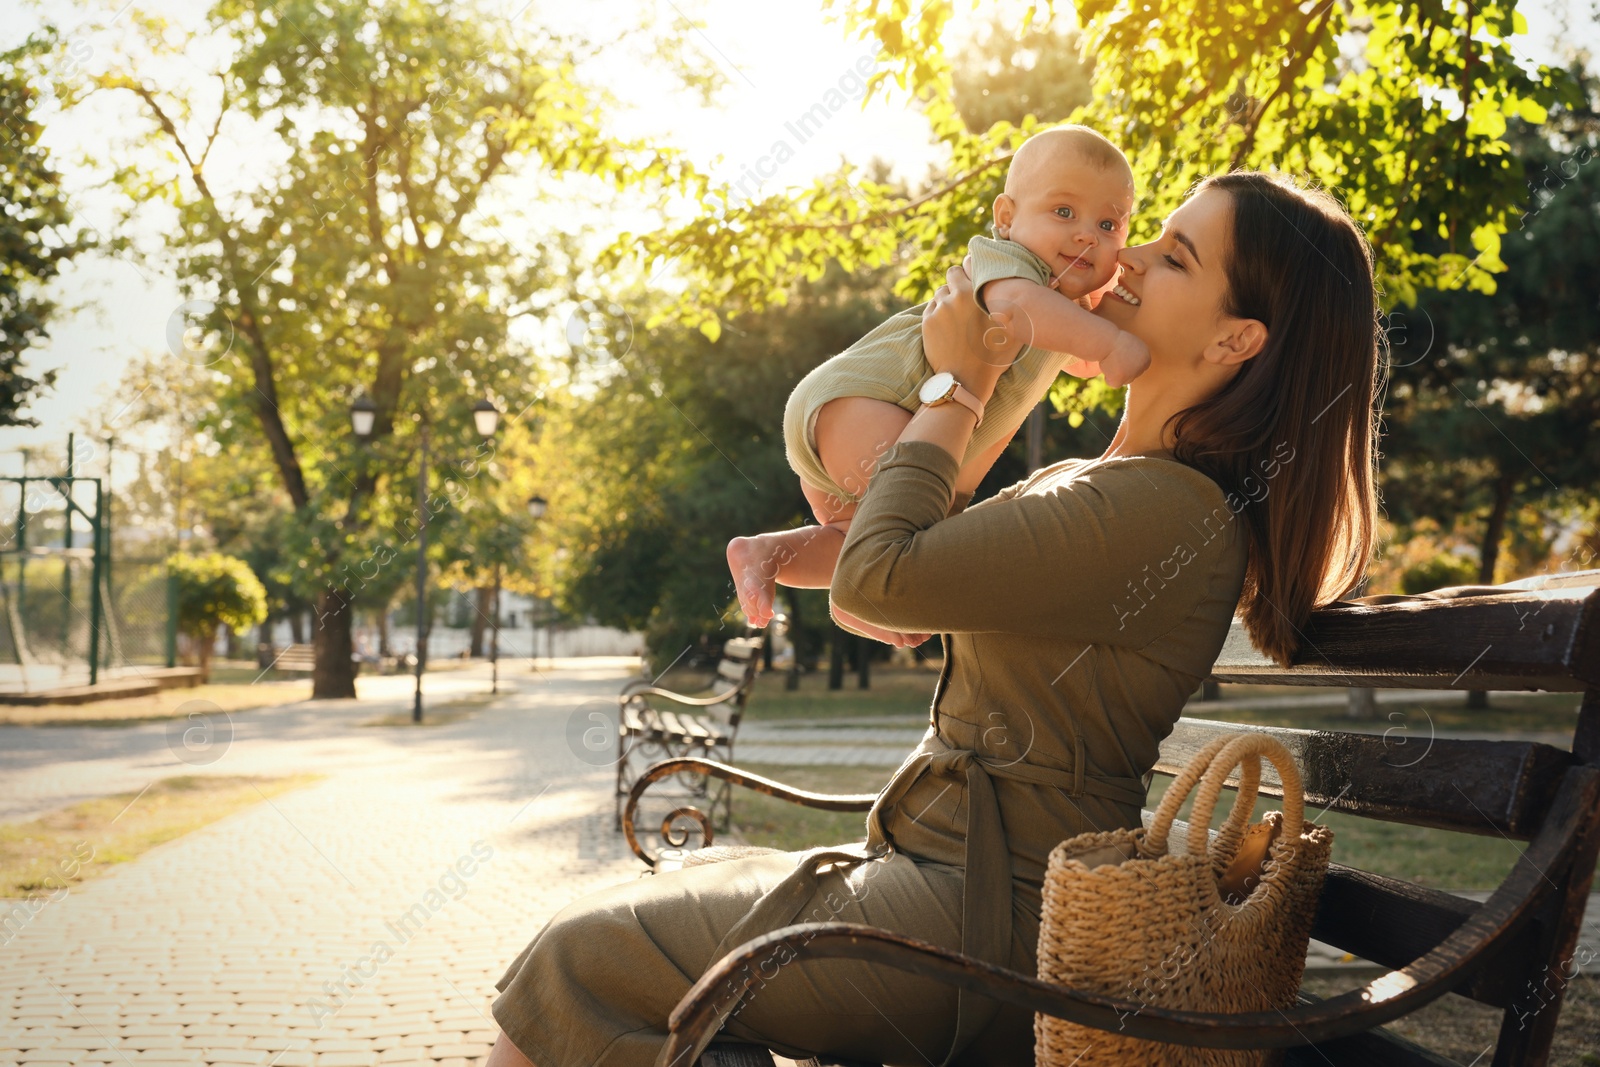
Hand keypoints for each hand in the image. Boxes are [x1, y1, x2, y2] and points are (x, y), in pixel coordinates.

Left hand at [921, 260, 1018, 402]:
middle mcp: (955, 296)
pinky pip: (932, 308)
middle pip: (951, 274)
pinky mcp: (927, 323)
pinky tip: (949, 327)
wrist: (965, 380)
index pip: (968, 265)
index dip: (972, 271)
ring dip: (947, 299)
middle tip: (965, 298)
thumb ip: (1017, 304)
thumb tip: (1038, 286)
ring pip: (940, 292)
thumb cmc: (993, 356)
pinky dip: (938, 313)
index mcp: (975, 293)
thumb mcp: (1013, 328)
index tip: (975, 280)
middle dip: (957, 282)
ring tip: (958, 315)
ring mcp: (939, 309)